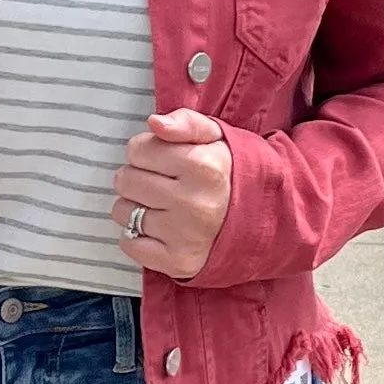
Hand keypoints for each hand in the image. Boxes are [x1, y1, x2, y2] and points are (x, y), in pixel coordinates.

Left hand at [112, 108, 231, 279]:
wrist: (261, 220)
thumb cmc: (229, 173)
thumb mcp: (216, 137)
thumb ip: (185, 122)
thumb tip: (154, 122)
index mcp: (203, 165)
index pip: (137, 149)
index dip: (147, 151)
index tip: (163, 160)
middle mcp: (193, 202)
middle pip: (125, 180)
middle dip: (138, 177)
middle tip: (161, 183)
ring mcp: (185, 235)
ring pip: (122, 212)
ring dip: (134, 207)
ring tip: (161, 206)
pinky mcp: (178, 261)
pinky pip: (129, 243)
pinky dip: (137, 236)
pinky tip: (159, 229)